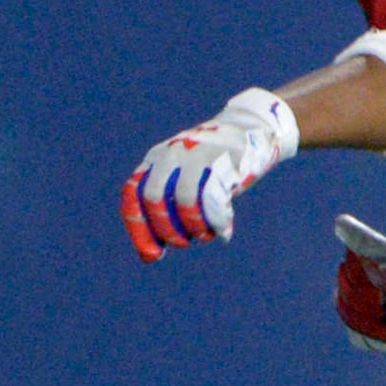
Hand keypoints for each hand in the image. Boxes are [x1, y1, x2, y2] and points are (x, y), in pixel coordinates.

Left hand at [120, 89, 298, 261]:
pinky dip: (216, 221)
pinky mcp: (225, 159)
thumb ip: (167, 206)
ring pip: (184, 197)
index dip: (138, 227)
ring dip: (193, 226)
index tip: (151, 255)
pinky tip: (223, 231)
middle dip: (166, 228)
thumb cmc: (215, 166)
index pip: (133, 194)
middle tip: (182, 243)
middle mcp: (173, 153)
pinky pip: (214, 197)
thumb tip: (147, 255)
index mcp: (156, 158)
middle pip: (154, 196)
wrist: (252, 130)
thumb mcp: (183, 177)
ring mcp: (198, 154)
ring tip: (204, 236)